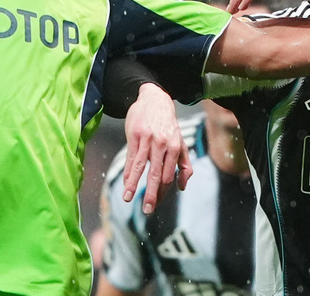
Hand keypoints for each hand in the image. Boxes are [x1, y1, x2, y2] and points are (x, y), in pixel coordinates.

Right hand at [121, 83, 191, 213]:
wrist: (154, 99)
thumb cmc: (168, 124)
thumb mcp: (180, 142)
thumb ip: (184, 164)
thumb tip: (182, 187)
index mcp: (174, 148)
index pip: (168, 176)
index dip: (162, 193)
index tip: (155, 204)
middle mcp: (161, 145)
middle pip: (156, 174)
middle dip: (151, 194)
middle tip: (147, 209)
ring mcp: (147, 140)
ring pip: (141, 167)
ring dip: (133, 184)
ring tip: (127, 198)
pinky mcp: (135, 135)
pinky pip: (131, 157)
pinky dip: (128, 171)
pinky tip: (125, 182)